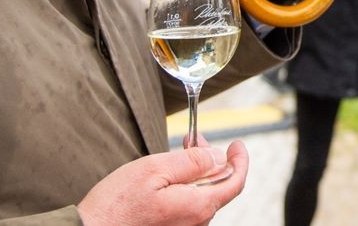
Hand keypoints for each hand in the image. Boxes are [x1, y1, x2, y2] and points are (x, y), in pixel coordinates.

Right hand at [77, 140, 248, 225]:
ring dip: (198, 172)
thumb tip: (219, 158)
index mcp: (198, 206)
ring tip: (182, 151)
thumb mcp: (155, 169)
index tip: (237, 144)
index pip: (235, 182)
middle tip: (196, 139)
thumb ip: (192, 163)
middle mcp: (196, 222)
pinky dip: (187, 186)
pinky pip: (189, 206)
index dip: (240, 160)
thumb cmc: (118, 203)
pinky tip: (173, 174)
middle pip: (218, 187)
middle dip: (212, 159)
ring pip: (203, 195)